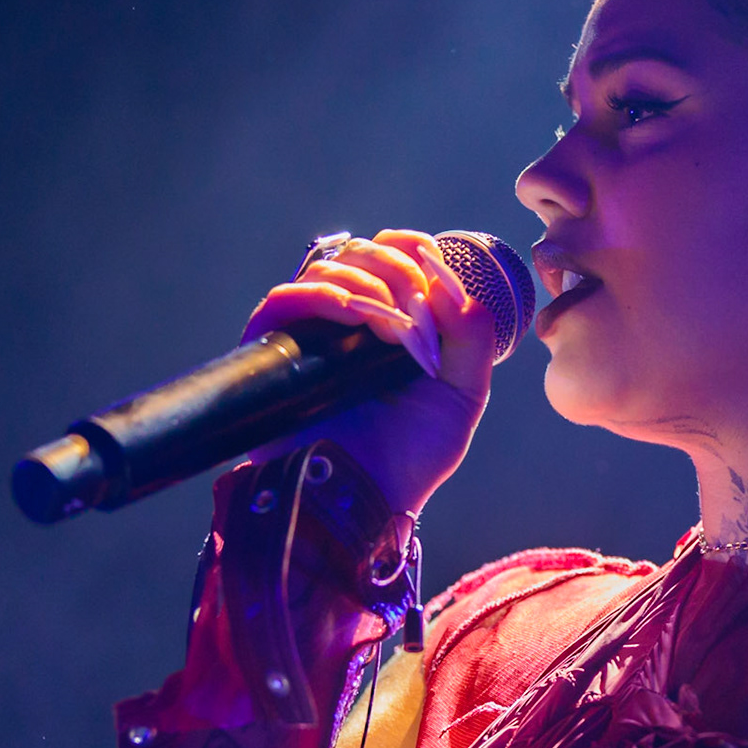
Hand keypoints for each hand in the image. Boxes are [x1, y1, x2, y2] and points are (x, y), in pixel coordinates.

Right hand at [238, 229, 496, 513]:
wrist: (362, 500)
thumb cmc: (409, 458)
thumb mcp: (462, 395)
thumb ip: (472, 338)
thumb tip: (451, 282)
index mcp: (392, 326)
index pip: (393, 258)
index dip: (410, 247)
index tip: (428, 258)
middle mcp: (348, 324)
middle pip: (362, 255)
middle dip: (396, 270)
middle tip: (414, 311)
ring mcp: (310, 335)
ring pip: (327, 270)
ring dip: (367, 284)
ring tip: (388, 325)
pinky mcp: (275, 352)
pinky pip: (285, 299)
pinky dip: (317, 293)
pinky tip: (347, 310)